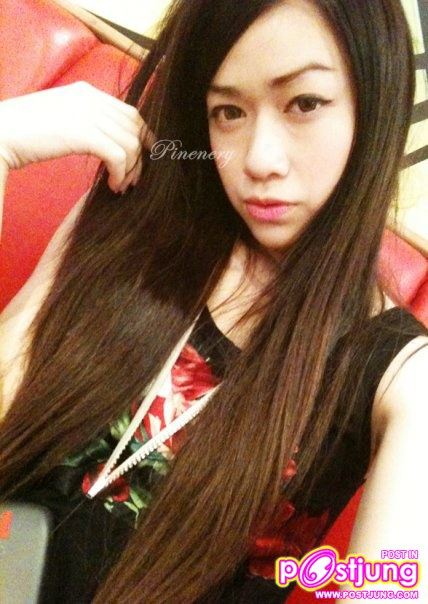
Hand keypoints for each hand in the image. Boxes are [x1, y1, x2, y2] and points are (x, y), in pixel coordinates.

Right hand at [0, 82, 155, 192]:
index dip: (142, 137)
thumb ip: (85, 122)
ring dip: (131, 169)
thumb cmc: (24, 134)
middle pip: (135, 127)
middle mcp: (90, 98)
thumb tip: (107, 143)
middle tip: (133, 179)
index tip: (142, 160)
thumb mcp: (60, 119)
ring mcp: (87, 113)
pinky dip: (121, 174)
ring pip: (131, 143)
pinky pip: (119, 156)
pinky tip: (112, 186)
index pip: (130, 112)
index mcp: (86, 92)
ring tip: (121, 186)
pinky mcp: (83, 133)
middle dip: (140, 157)